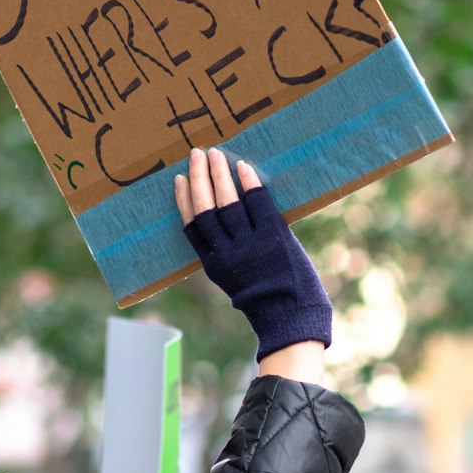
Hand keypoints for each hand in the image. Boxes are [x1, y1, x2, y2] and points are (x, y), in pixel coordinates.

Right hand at [175, 149, 332, 363]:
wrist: (292, 318)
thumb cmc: (269, 301)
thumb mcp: (239, 281)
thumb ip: (230, 256)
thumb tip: (229, 221)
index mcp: (214, 266)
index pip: (192, 227)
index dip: (183, 201)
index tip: (180, 179)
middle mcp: (227, 254)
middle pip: (205, 209)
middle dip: (199, 180)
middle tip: (196, 155)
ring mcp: (249, 245)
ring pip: (226, 203)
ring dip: (219, 176)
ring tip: (215, 155)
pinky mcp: (272, 238)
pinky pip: (257, 204)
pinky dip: (249, 183)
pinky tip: (243, 167)